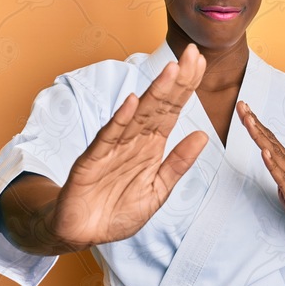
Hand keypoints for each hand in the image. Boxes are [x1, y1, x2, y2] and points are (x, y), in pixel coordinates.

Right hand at [50, 44, 208, 248]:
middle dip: (177, 80)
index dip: (187, 88)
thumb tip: (202, 136)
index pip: (172, 111)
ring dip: (155, 93)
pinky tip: (132, 102)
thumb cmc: (117, 211)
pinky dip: (121, 120)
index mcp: (151, 147)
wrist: (82, 232)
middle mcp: (134, 142)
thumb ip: (177, 164)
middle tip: (193, 53)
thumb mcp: (157, 191)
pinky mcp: (93, 161)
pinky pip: (108, 137)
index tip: (201, 64)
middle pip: (159, 106)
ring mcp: (113, 148)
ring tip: (172, 70)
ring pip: (138, 115)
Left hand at [237, 101, 284, 243]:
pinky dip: (272, 164)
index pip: (268, 139)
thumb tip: (268, 160)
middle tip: (241, 105)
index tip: (243, 107)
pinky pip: (282, 178)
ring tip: (248, 121)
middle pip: (269, 140)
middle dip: (254, 122)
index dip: (255, 123)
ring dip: (260, 136)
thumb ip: (278, 171)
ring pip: (273, 154)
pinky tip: (264, 153)